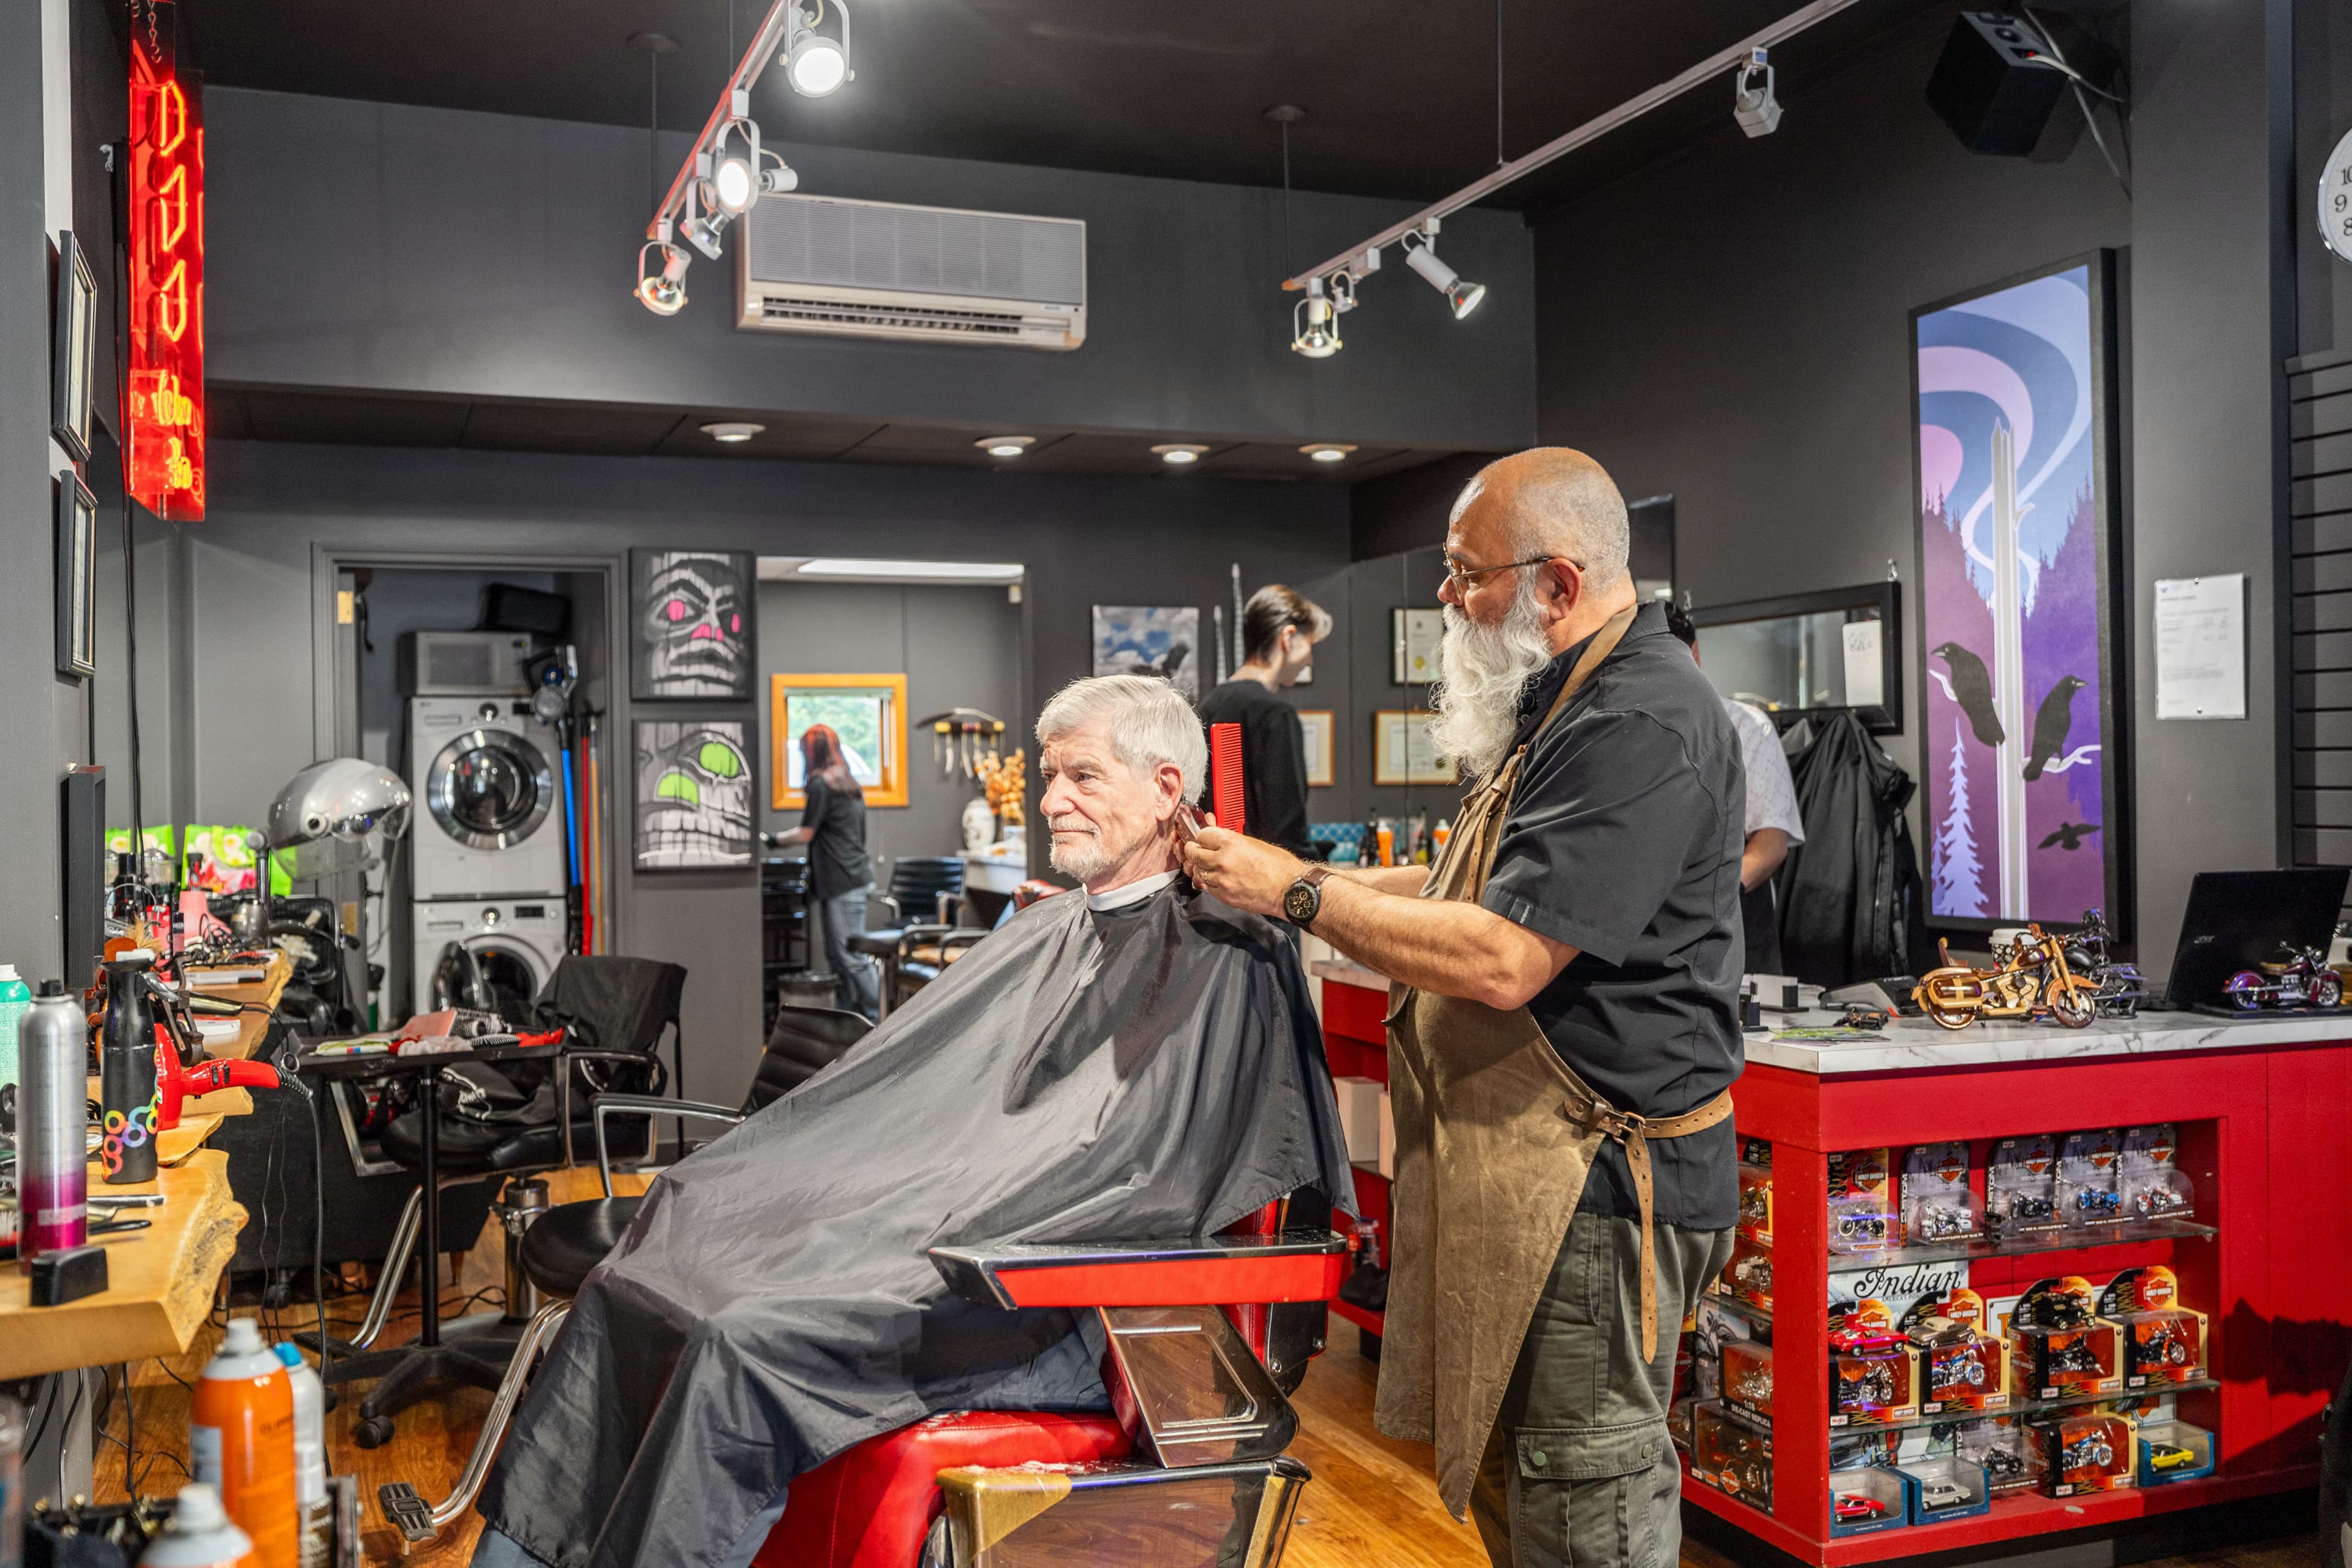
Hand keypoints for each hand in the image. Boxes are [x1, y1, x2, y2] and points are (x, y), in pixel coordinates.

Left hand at [1182, 827, 1302, 917]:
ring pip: (1200, 871)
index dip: (1202, 837)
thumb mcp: (1253, 844)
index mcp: (1230, 842)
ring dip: (1204, 868)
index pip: (1201, 835)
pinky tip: (1221, 880)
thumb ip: (1231, 841)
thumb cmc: (1278, 866)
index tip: (1202, 839)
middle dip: (1195, 851)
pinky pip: (1209, 887)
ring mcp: (1221, 880)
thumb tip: (1217, 841)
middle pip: (1194, 853)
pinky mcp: (1224, 896)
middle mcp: (1223, 860)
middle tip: (1197, 851)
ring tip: (1213, 867)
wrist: (1289, 889)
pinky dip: (1212, 883)